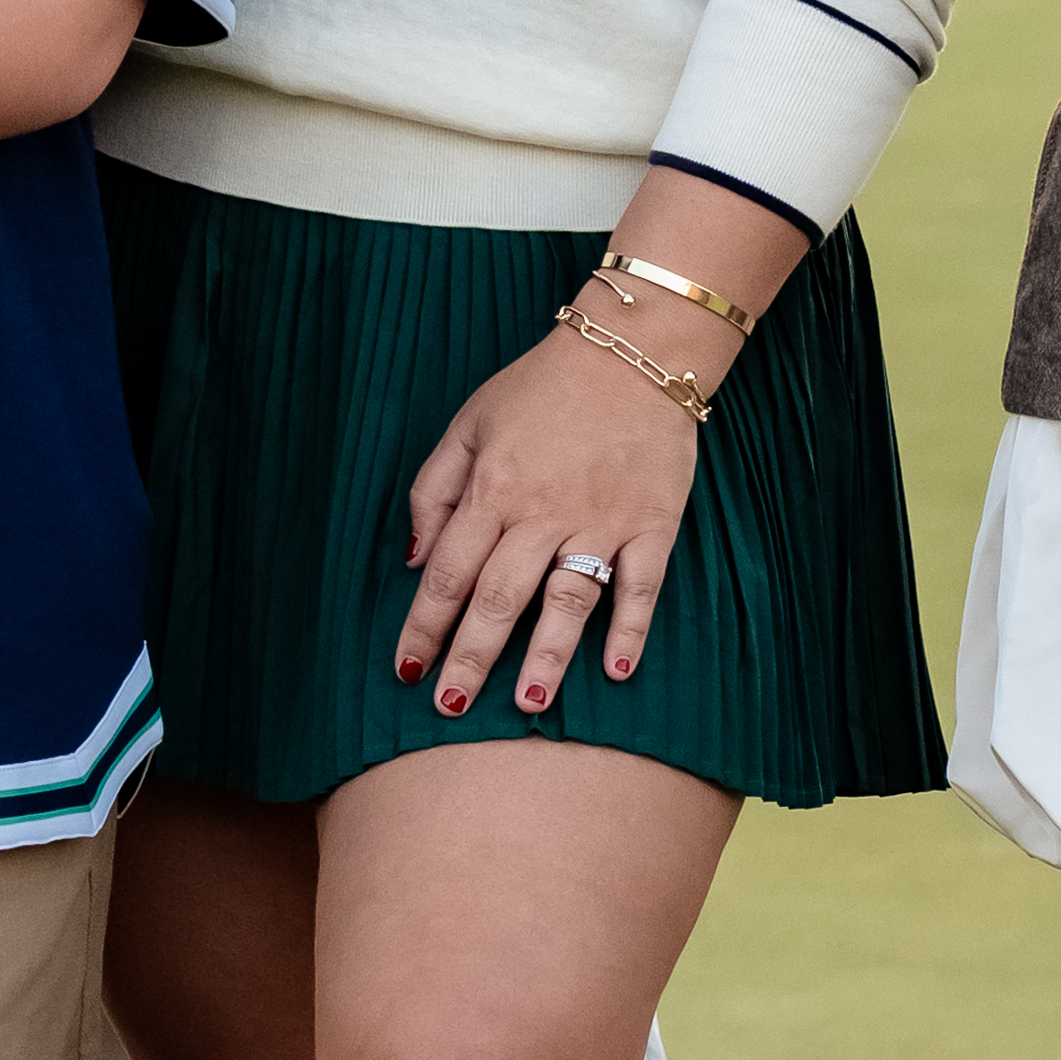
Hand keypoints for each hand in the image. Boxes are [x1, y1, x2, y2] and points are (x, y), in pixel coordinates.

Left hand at [392, 312, 711, 717]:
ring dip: (546, 655)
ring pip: (568, 601)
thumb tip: (414, 558)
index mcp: (494, 489)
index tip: (407, 668)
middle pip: (499, 599)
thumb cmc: (541, 387)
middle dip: (470, 658)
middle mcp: (543, 513)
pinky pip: (641, 585)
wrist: (633, 351)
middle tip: (449, 707)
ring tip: (527, 703)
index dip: (424, 626)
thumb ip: (434, 490)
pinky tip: (616, 670)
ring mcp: (602, 521)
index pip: (448, 573)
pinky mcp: (653, 524)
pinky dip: (630, 628)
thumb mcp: (468, 422)